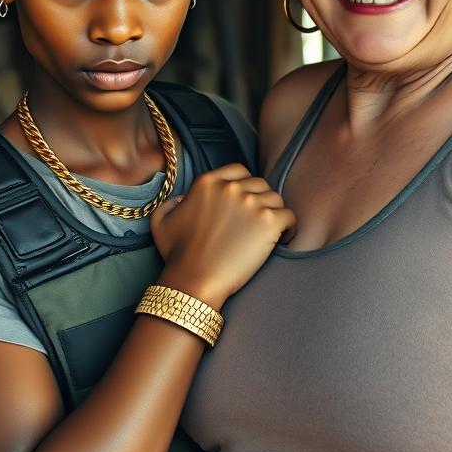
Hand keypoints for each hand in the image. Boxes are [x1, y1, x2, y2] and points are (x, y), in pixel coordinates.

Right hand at [150, 164, 294, 307]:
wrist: (194, 279)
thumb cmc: (178, 255)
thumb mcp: (161, 223)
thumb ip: (169, 204)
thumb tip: (182, 199)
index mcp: (208, 182)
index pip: (239, 171)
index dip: (245, 186)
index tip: (245, 202)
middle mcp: (231, 188)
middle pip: (259, 185)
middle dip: (260, 201)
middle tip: (257, 222)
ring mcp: (252, 203)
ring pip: (276, 199)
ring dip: (274, 214)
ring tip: (269, 232)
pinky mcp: (269, 222)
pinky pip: (290, 216)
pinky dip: (289, 228)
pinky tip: (283, 239)